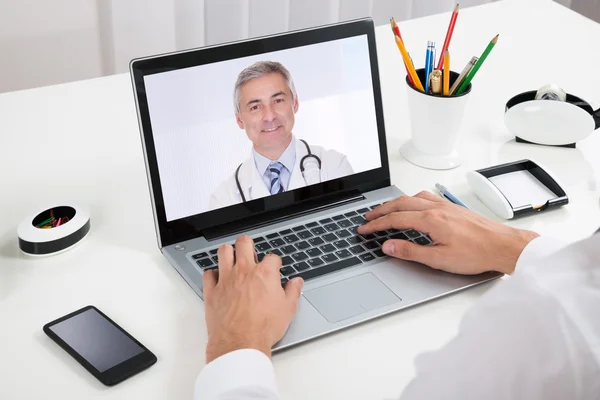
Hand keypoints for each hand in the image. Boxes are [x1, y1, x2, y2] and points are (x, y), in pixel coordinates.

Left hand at [202, 236, 303, 362]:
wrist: (240, 344)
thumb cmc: (263, 328)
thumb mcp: (288, 310)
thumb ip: (293, 292)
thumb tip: (297, 283)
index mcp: (265, 274)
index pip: (272, 257)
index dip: (275, 262)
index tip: (274, 268)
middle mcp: (244, 271)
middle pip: (244, 243)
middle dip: (248, 244)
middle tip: (250, 252)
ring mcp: (226, 279)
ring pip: (223, 251)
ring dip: (228, 252)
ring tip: (232, 258)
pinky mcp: (212, 291)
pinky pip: (208, 274)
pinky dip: (212, 274)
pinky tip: (218, 278)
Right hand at [358, 191, 538, 274]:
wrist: (504, 246)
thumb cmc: (477, 253)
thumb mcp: (439, 259)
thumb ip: (410, 252)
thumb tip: (388, 246)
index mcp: (430, 220)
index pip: (394, 219)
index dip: (376, 225)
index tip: (364, 229)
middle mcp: (436, 208)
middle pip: (400, 204)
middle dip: (381, 210)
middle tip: (367, 218)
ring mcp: (445, 206)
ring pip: (412, 198)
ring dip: (395, 203)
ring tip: (386, 210)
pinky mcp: (453, 208)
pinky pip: (426, 197)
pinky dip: (411, 200)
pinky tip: (413, 205)